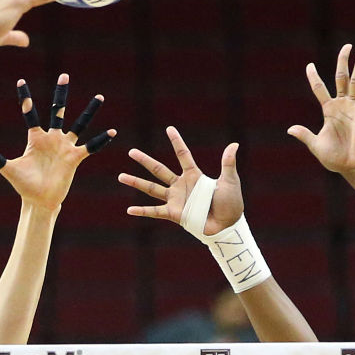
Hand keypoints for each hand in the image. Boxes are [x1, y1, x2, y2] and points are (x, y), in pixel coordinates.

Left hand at [0, 74, 114, 212]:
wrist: (39, 200)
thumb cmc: (24, 185)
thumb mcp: (9, 170)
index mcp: (35, 138)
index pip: (30, 113)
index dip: (25, 98)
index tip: (21, 81)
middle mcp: (52, 138)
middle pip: (57, 110)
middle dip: (61, 94)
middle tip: (64, 75)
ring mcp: (65, 146)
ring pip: (79, 123)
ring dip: (89, 111)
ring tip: (100, 97)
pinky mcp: (75, 158)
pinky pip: (90, 146)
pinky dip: (100, 140)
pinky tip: (112, 132)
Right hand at [119, 126, 244, 236]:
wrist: (227, 226)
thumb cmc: (231, 203)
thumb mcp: (229, 181)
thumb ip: (228, 163)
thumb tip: (234, 144)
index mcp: (194, 175)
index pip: (183, 155)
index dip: (176, 142)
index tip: (169, 129)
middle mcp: (181, 186)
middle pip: (159, 170)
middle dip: (145, 161)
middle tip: (131, 152)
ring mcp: (176, 199)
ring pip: (151, 188)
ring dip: (136, 182)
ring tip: (121, 176)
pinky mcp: (174, 214)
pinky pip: (155, 211)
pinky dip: (142, 211)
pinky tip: (129, 209)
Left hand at [288, 43, 354, 176]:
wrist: (351, 168)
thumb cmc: (336, 158)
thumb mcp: (316, 145)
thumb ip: (305, 135)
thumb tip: (290, 129)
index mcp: (329, 111)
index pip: (320, 89)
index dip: (314, 77)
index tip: (309, 65)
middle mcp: (342, 106)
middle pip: (342, 78)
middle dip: (344, 61)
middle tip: (348, 46)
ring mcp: (354, 109)